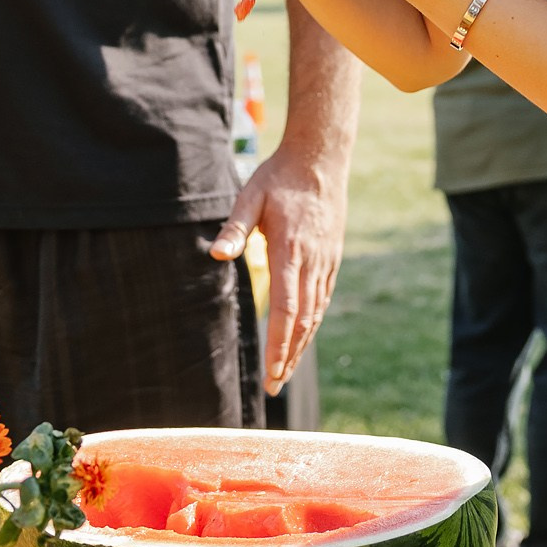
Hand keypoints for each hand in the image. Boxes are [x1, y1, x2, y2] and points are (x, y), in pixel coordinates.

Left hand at [216, 140, 346, 392]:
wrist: (321, 159)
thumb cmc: (280, 177)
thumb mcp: (250, 195)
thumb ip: (235, 227)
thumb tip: (216, 255)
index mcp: (290, 250)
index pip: (286, 308)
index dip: (280, 344)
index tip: (271, 371)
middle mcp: (312, 261)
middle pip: (303, 320)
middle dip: (289, 357)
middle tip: (274, 387)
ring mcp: (326, 261)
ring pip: (315, 313)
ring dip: (301, 346)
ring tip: (285, 373)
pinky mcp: (331, 259)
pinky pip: (322, 299)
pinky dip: (311, 323)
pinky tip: (302, 338)